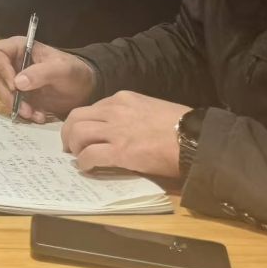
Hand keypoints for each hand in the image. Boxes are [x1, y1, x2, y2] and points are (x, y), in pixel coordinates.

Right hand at [0, 38, 96, 123]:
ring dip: (16, 106)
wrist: (85, 88)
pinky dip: (24, 113)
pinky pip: (13, 105)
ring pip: (3, 93)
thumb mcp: (62, 69)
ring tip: (34, 115)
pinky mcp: (20, 96)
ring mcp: (15, 80)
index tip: (15, 85)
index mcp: (19, 48)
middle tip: (25, 108)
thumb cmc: (74, 71)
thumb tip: (18, 83)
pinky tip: (39, 117)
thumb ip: (41, 73)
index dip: (1, 68)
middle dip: (9, 95)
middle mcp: (12, 63)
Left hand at [62, 92, 189, 178]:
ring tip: (78, 157)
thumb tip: (120, 129)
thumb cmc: (181, 126)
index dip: (84, 122)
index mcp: (123, 99)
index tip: (84, 133)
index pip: (92, 108)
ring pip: (77, 133)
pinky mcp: (120, 151)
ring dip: (74, 147)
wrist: (197, 138)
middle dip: (69, 133)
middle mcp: (114, 110)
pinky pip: (89, 155)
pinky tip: (88, 168)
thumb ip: (131, 114)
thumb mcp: (151, 109)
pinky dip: (84, 163)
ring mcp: (116, 130)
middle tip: (70, 146)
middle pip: (76, 117)